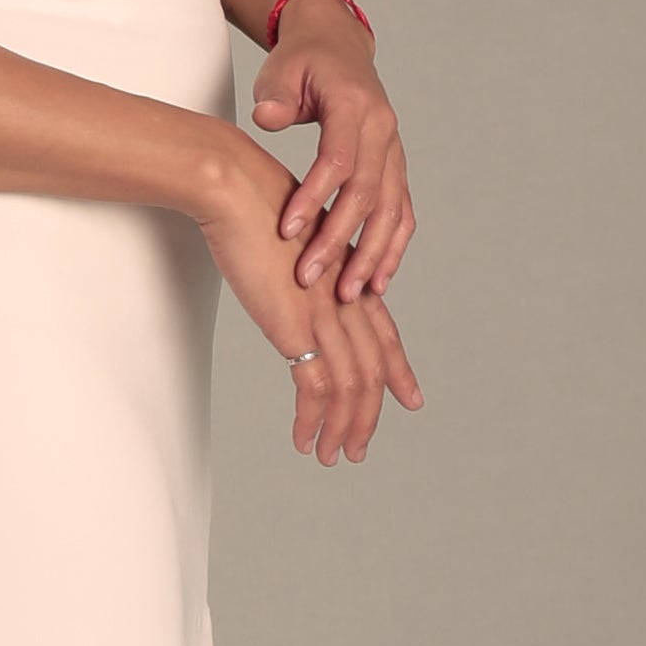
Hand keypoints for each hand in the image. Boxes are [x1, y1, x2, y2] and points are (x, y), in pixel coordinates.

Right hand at [194, 130, 424, 466]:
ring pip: (353, 387)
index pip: (384, 333)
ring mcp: (325, 314)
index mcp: (347, 277)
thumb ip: (296, 265)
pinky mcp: (297, 327)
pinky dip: (314, 422)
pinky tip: (304, 441)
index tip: (410, 397)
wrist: (235, 189)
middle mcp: (346, 298)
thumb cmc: (250, 203)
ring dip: (345, 428)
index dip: (399, 370)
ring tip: (333, 456)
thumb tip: (285, 275)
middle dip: (371, 414)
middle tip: (360, 447)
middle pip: (374, 369)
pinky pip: (315, 390)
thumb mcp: (286, 237)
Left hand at [248, 0, 413, 306]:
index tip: (286, 232)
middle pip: (367, 194)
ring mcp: (394, 149)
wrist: (336, 47)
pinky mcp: (394, 166)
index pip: (338, 160)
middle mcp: (383, 130)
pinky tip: (378, 281)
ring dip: (372, 255)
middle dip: (340, 241)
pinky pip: (401, 211)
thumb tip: (267, 119)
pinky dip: (392, 247)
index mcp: (354, 106)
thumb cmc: (301, 63)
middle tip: (311, 279)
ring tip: (350, 294)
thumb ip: (274, 98)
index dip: (314, 199)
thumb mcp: (279, 71)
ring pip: (391, 209)